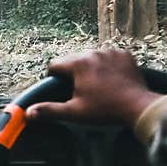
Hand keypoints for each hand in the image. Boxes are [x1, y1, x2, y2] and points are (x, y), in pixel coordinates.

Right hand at [26, 49, 160, 126]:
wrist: (138, 106)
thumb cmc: (105, 110)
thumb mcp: (74, 112)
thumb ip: (50, 110)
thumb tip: (28, 113)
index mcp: (78, 64)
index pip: (55, 65)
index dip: (54, 77)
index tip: (60, 88)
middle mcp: (93, 52)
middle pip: (73, 60)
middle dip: (73, 73)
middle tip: (81, 91)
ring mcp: (110, 52)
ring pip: (91, 57)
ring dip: (90, 68)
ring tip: (98, 86)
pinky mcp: (124, 54)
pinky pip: (109, 57)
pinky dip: (107, 65)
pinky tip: (111, 80)